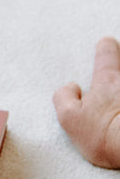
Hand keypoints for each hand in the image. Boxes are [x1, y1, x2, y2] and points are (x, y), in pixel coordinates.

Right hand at [53, 36, 119, 168]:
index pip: (106, 56)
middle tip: (116, 63)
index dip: (105, 48)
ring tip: (116, 96)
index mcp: (107, 82)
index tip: (105, 42)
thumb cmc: (104, 135)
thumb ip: (64, 97)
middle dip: (119, 64)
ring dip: (119, 90)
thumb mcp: (70, 117)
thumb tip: (71, 87)